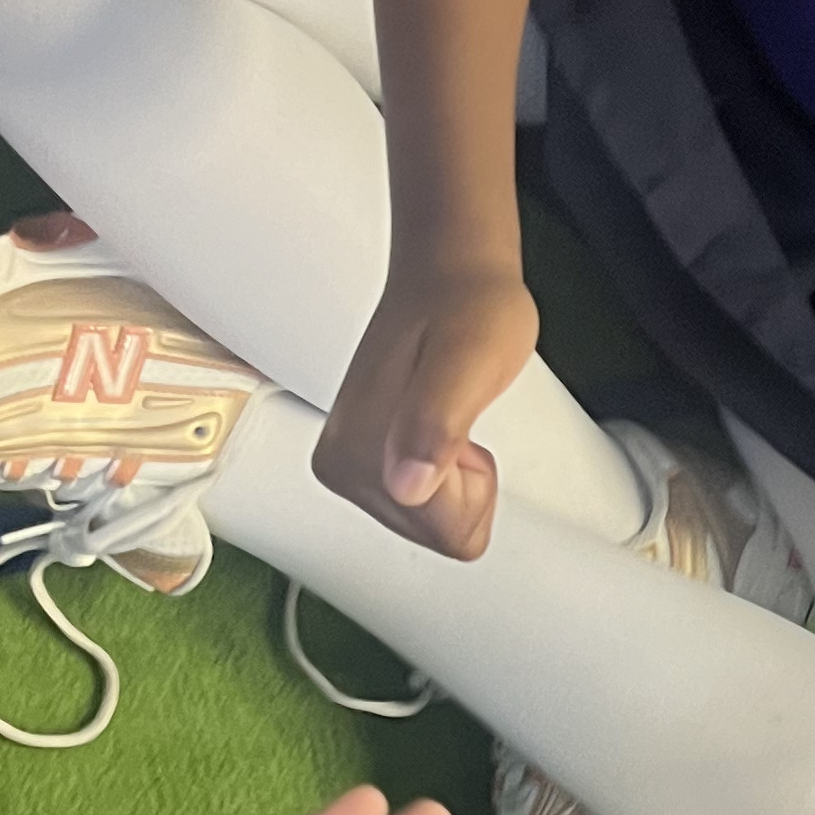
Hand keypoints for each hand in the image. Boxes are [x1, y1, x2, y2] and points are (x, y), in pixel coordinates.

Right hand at [314, 265, 539, 559]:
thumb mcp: (471, 361)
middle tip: (457, 419)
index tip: (460, 430)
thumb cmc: (467, 309)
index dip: (474, 484)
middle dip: (463, 485)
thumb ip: (437, 423)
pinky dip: (443, 470)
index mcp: (357, 453)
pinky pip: (423, 507)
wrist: (451, 278)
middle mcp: (340, 464)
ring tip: (446, 415)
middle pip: (435, 536)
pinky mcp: (361, 457)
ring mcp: (347, 462)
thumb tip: (407, 484)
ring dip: (454, 475)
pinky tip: (434, 424)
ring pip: (430, 525)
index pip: (445, 533)